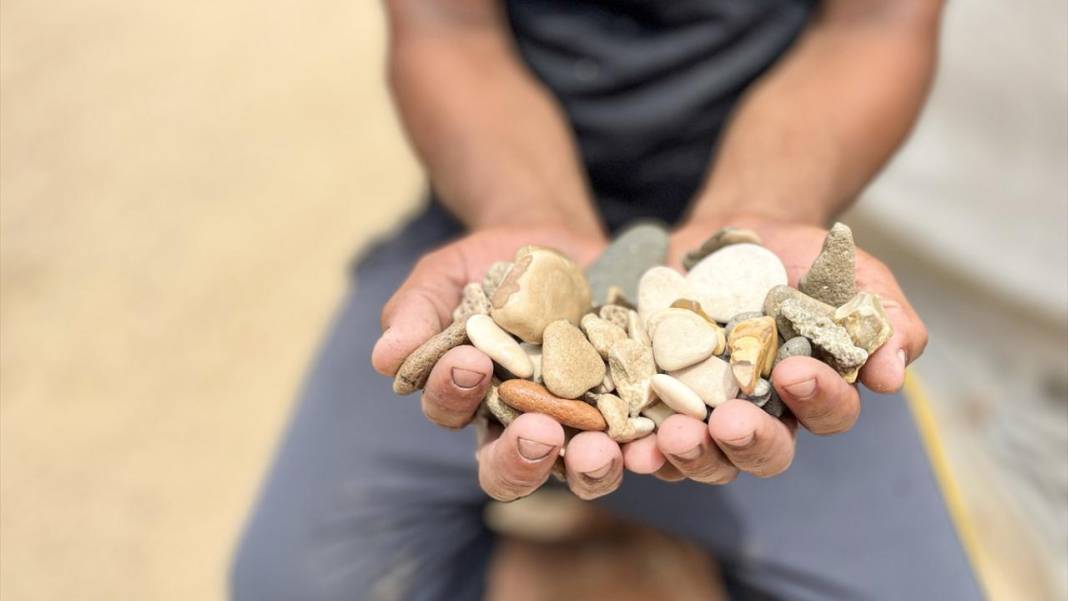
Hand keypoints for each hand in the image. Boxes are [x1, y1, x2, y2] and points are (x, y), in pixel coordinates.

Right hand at [373, 225, 641, 500]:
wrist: (564, 245)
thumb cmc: (492, 263)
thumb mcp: (448, 272)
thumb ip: (417, 310)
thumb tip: (384, 359)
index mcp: (468, 398)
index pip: (451, 411)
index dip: (454, 395)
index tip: (469, 361)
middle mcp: (518, 423)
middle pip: (510, 467)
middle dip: (521, 458)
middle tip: (539, 433)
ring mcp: (575, 422)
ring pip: (576, 469)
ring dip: (588, 467)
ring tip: (600, 448)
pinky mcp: (628, 410)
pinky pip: (636, 440)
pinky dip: (645, 446)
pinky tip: (653, 438)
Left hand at [618, 215, 928, 483]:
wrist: (732, 234)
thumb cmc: (802, 258)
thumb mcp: (850, 273)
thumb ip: (881, 317)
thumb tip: (890, 374)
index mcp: (815, 394)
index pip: (828, 413)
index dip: (817, 399)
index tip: (795, 371)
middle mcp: (764, 417)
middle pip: (764, 454)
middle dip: (748, 443)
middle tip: (730, 424)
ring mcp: (708, 414)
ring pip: (705, 457)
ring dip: (689, 455)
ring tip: (672, 439)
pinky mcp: (658, 401)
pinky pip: (647, 435)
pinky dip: (637, 443)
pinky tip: (625, 441)